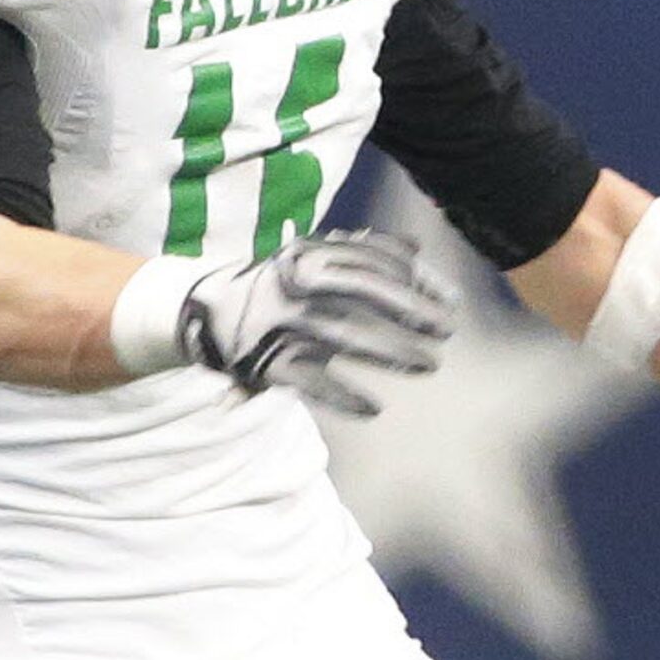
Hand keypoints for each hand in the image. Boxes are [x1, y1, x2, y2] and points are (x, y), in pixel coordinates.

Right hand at [179, 229, 457, 417]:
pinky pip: (311, 382)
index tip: (450, 298)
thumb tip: (418, 251)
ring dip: (390, 350)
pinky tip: (373, 408)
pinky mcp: (268, 363)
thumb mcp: (315, 257)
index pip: (371, 257)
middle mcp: (296, 282)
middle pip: (362, 290)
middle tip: (448, 328)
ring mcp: (282, 322)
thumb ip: (362, 253)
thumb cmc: (282, 282)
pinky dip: (342, 395)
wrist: (209, 309)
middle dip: (409, 307)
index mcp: (310, 252)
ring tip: (429, 364)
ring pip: (344, 336)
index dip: (415, 276)